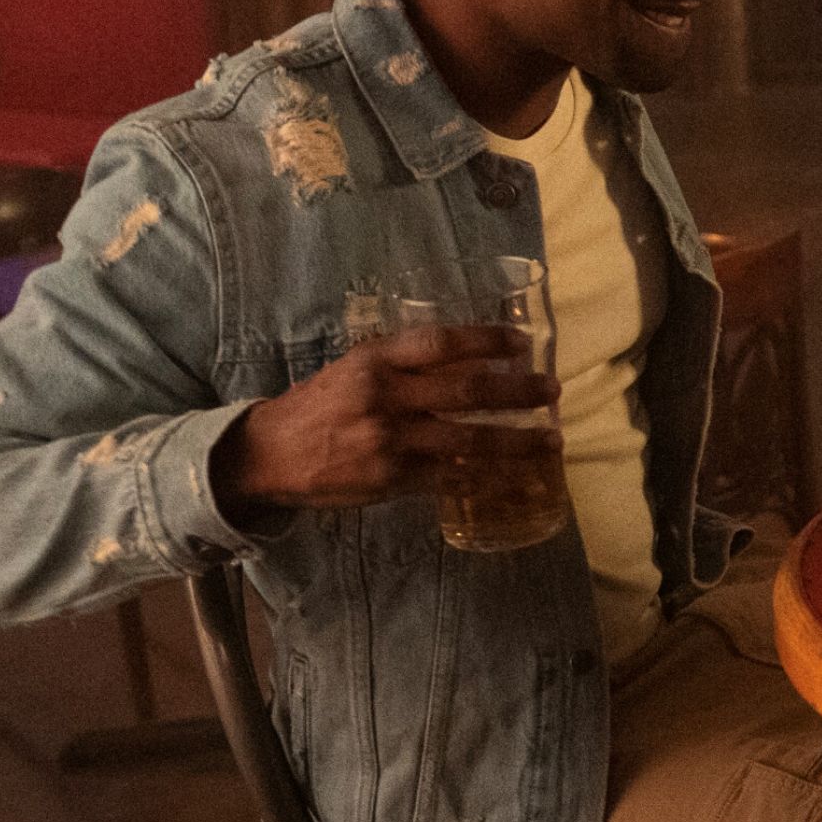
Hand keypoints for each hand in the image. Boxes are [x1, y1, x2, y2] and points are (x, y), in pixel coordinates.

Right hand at [215, 326, 557, 511]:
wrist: (270, 454)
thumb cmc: (321, 405)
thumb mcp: (356, 368)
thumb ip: (405, 364)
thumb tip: (472, 359)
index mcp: (376, 360)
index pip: (441, 342)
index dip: (486, 340)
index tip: (522, 343)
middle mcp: (386, 396)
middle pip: (466, 390)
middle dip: (517, 392)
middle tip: (552, 391)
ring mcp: (390, 440)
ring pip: (468, 440)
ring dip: (516, 441)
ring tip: (551, 441)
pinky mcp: (390, 479)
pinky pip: (451, 479)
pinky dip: (487, 480)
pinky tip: (515, 480)